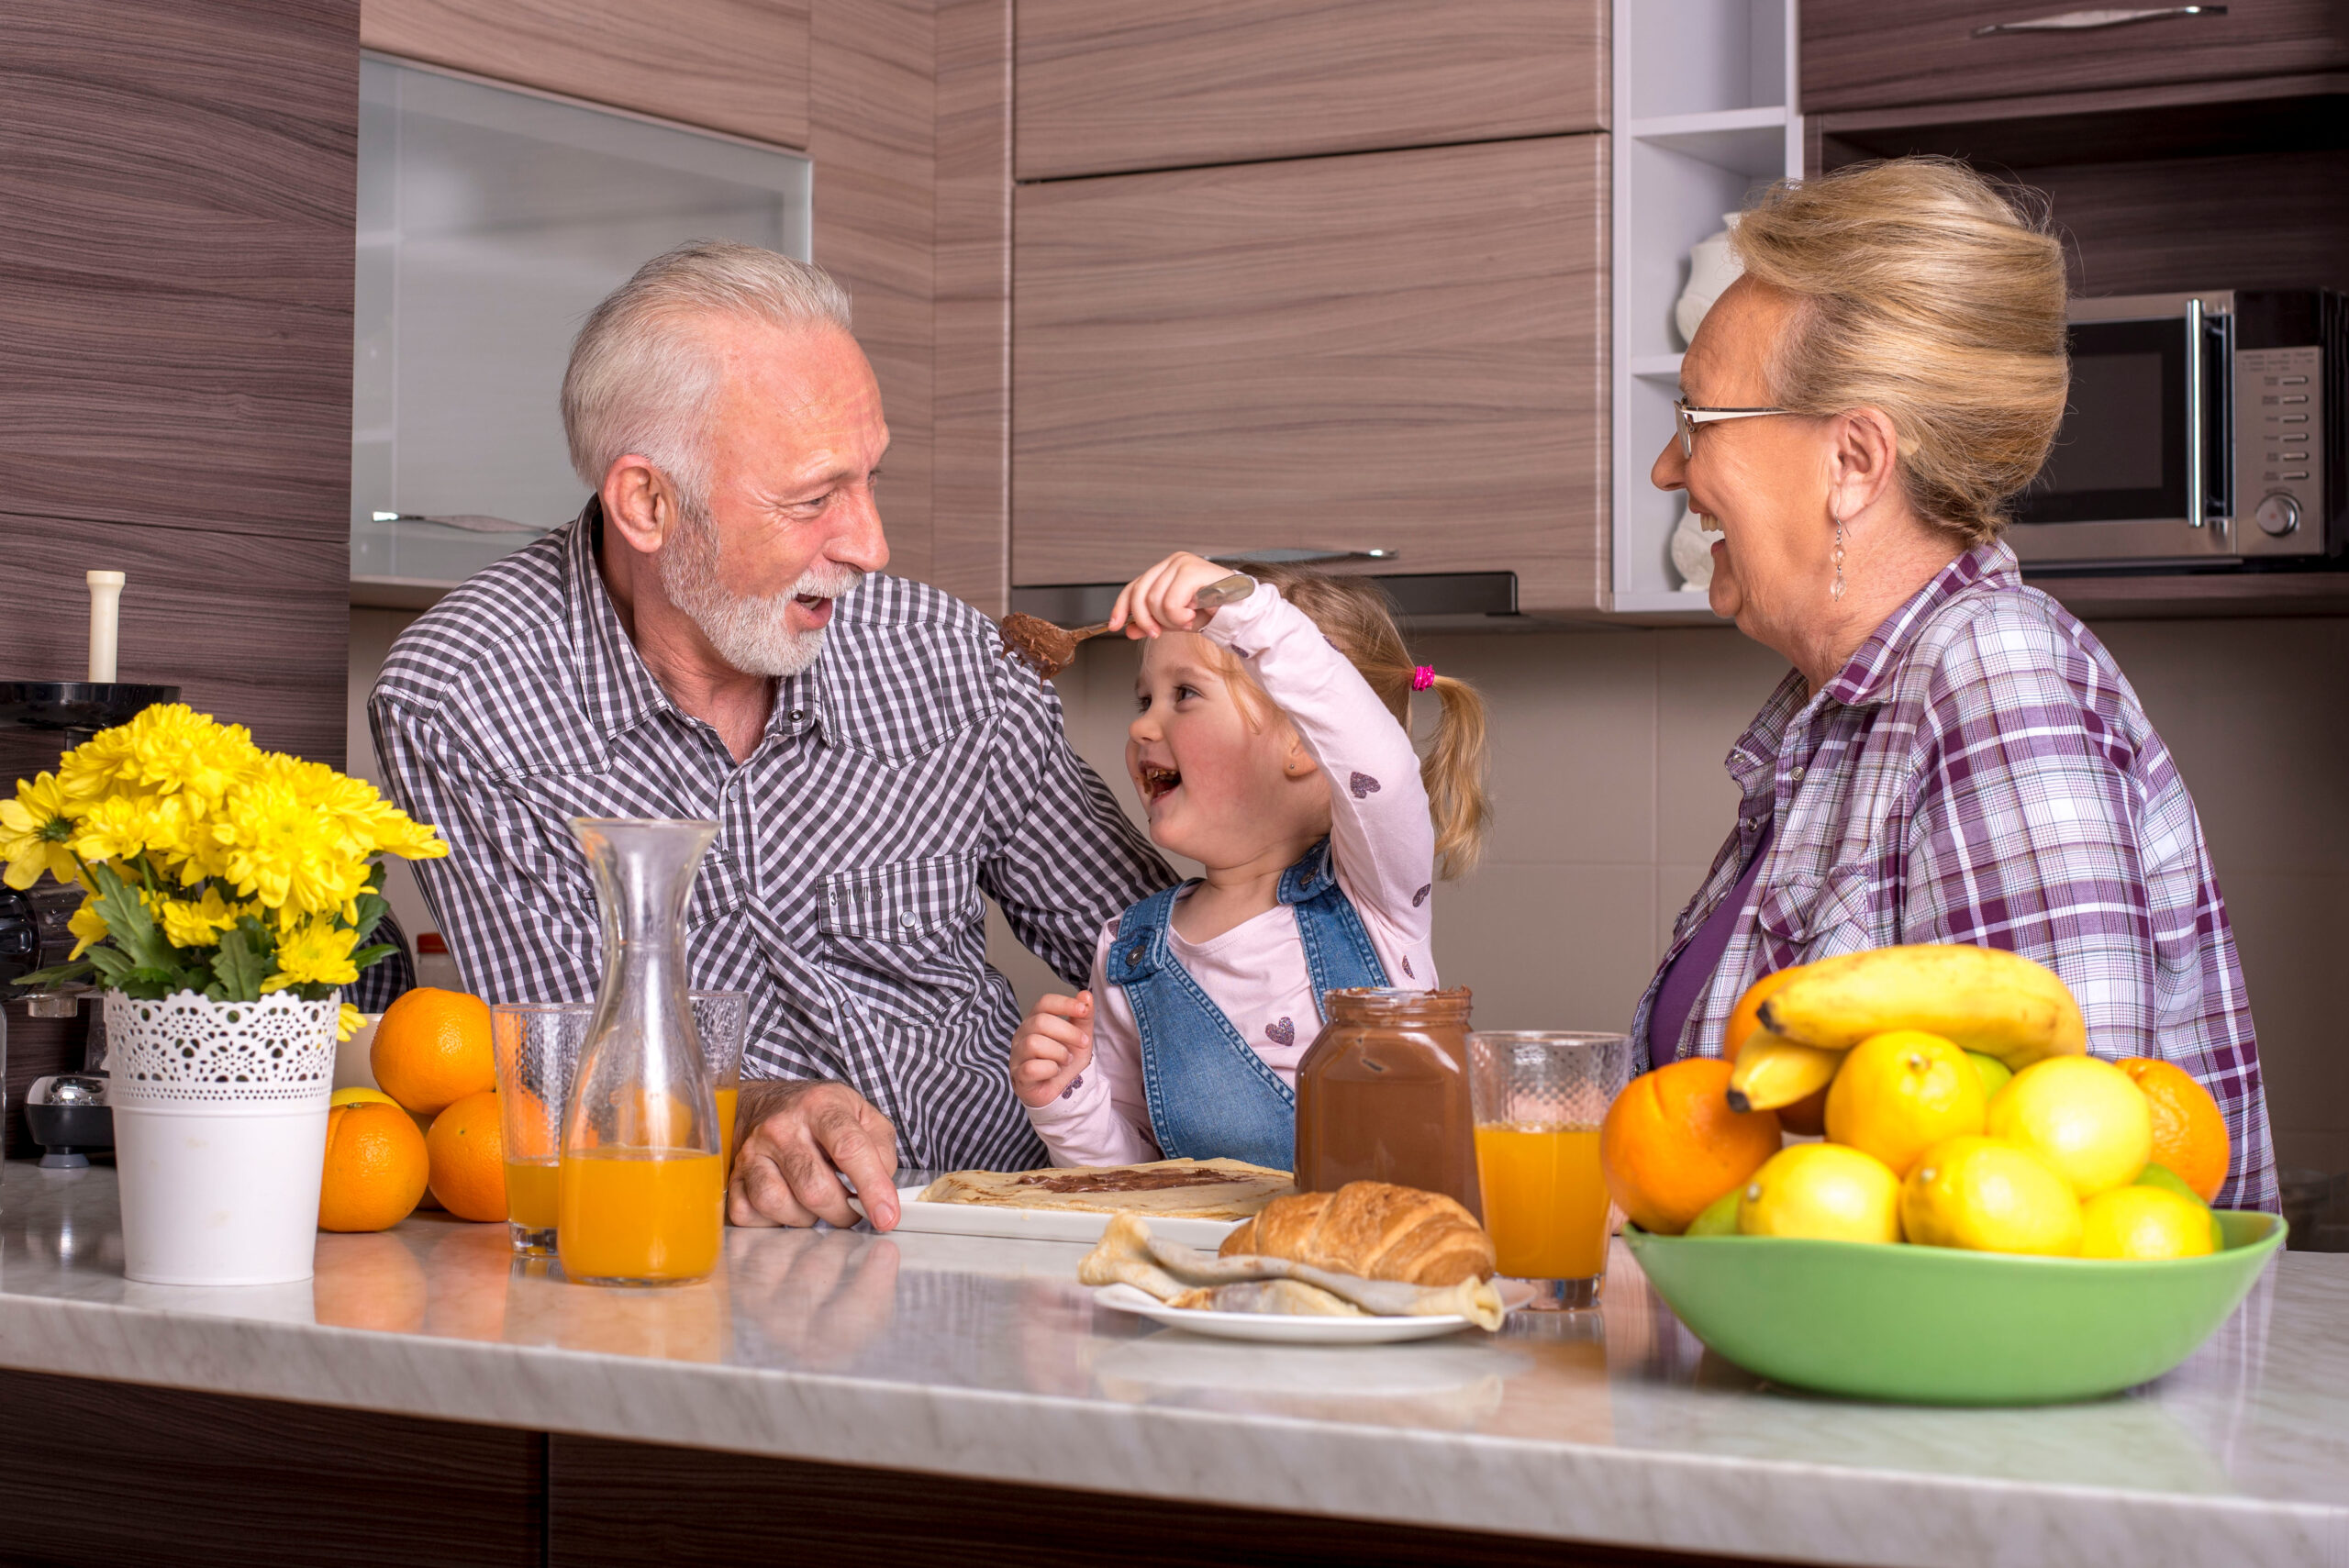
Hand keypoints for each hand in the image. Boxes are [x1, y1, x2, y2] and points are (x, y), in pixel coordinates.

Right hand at [728, 1079, 901, 1230]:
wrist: (764, 1105)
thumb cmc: (818, 1115)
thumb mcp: (860, 1113)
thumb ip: (881, 1148)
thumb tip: (884, 1189)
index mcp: (820, 1106)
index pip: (850, 1149)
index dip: (873, 1187)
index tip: (887, 1216)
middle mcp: (781, 1127)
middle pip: (815, 1188)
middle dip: (842, 1212)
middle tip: (852, 1210)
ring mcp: (752, 1152)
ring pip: (780, 1205)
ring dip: (808, 1218)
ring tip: (818, 1203)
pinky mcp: (734, 1176)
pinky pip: (751, 1215)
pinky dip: (775, 1220)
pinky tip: (789, 1203)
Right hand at [1009, 990, 1094, 1108]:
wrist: (1062, 1092)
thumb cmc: (1066, 1061)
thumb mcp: (1080, 1036)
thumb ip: (1083, 1016)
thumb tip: (1086, 995)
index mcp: (1036, 1020)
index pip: (1045, 1002)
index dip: (1065, 1003)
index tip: (1084, 1010)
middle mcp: (1023, 1034)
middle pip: (1040, 1021)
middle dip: (1068, 1032)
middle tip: (1083, 1044)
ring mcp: (1018, 1055)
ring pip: (1034, 1043)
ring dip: (1059, 1053)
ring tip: (1066, 1061)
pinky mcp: (1019, 1076)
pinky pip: (1031, 1068)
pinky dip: (1050, 1070)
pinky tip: (1054, 1072)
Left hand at [1110, 552, 1239, 638]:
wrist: (1241, 611)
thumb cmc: (1213, 611)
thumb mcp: (1174, 620)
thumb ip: (1151, 622)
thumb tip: (1128, 628)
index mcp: (1165, 570)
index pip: (1133, 587)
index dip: (1121, 607)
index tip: (1116, 625)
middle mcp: (1172, 562)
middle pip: (1140, 595)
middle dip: (1147, 620)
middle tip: (1158, 633)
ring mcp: (1181, 563)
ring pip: (1154, 601)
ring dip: (1170, 620)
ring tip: (1186, 621)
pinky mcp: (1191, 570)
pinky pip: (1170, 602)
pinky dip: (1179, 617)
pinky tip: (1193, 615)